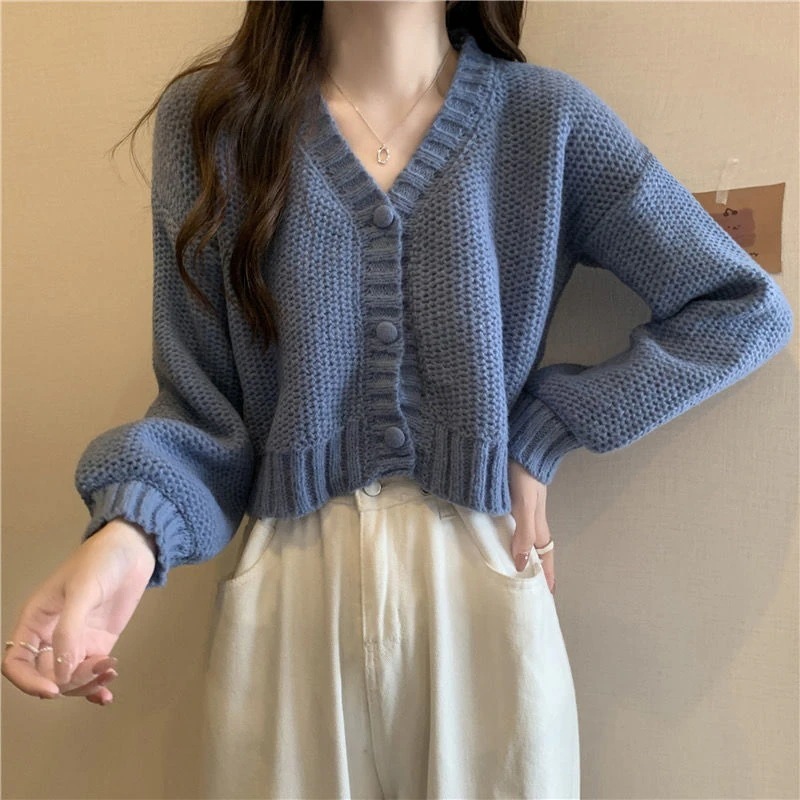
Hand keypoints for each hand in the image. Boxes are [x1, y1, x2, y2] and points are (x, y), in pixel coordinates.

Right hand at [1, 519, 156, 703]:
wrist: (134, 548)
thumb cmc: (101, 560)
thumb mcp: (82, 591)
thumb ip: (69, 632)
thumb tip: (60, 675)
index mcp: (36, 619)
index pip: (17, 661)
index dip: (28, 681)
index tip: (53, 691)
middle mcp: (52, 634)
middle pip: (46, 675)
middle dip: (69, 681)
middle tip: (97, 669)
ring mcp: (76, 640)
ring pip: (70, 677)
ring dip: (87, 684)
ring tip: (110, 672)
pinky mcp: (99, 642)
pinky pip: (90, 672)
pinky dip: (96, 686)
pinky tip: (106, 694)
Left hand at [508, 459, 554, 593]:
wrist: (521, 444)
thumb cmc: (525, 475)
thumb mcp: (525, 505)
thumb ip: (524, 533)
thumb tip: (521, 565)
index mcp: (538, 525)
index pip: (545, 556)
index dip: (546, 575)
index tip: (548, 595)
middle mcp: (532, 520)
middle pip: (536, 550)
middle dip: (536, 570)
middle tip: (529, 589)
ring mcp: (522, 509)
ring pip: (524, 539)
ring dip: (523, 555)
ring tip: (515, 571)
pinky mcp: (511, 500)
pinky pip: (513, 526)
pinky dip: (510, 539)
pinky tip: (499, 541)